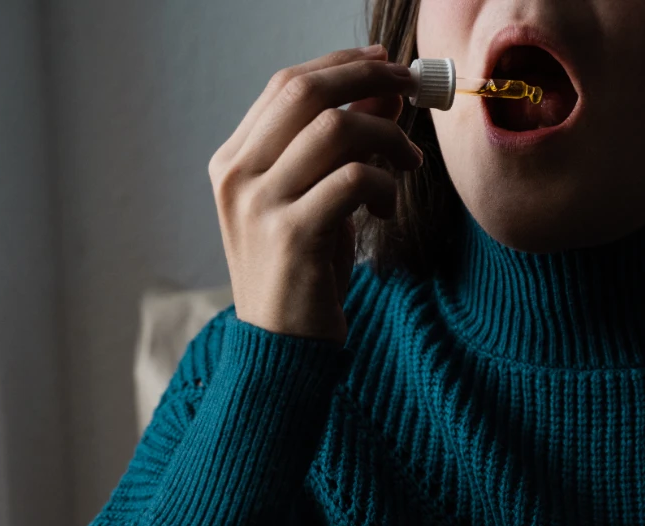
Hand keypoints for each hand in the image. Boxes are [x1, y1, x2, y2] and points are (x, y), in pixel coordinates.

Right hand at [208, 45, 421, 342]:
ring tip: (409, 164)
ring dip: (388, 138)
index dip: (339, 64)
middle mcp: (237, 176)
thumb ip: (341, 145)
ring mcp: (258, 205)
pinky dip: (385, 186)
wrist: (283, 346)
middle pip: (305, 92)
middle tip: (411, 86)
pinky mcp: (291, 236)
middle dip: (367, 78)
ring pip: (335, 130)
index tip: (383, 60)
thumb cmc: (303, 270)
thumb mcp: (318, 199)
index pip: (286, 85)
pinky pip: (354, 180)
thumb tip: (384, 91)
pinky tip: (386, 212)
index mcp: (234, 161)